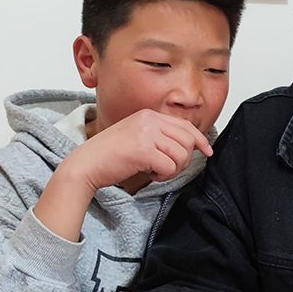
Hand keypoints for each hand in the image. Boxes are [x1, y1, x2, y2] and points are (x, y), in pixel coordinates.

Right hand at [59, 108, 211, 195]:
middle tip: (168, 169)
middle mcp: (149, 120)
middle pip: (188, 141)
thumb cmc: (109, 155)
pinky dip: (162, 176)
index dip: (200, 140)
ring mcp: (146, 134)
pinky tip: (148, 174)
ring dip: (172, 169)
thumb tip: (189, 145)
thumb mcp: (136, 136)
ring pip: (181, 155)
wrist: (85, 164)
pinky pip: (169, 167)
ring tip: (155, 171)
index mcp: (148, 115)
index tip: (206, 151)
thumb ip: (159, 136)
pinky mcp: (143, 150)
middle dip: (183, 160)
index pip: (185, 125)